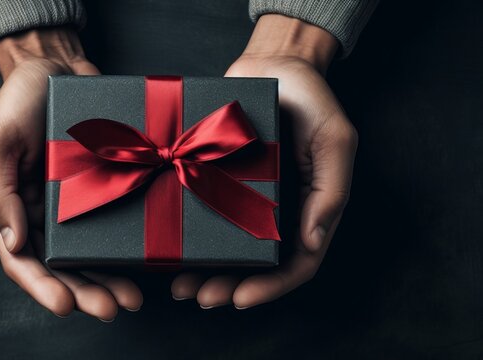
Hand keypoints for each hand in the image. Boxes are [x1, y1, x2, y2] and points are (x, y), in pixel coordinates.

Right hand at [0, 27, 142, 320]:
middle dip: (85, 292)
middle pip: (62, 267)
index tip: (65, 306)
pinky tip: (145, 264)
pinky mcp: (106, 188)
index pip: (22, 260)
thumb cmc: (20, 98)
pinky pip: (115, 225)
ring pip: (91, 255)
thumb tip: (14, 241)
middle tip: (111, 308)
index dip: (42, 287)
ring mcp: (76, 204)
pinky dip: (127, 249)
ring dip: (108, 280)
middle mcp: (45, 213)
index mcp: (13, 207)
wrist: (58, 67)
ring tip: (131, 298)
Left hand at [171, 15, 357, 308]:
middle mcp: (274, 210)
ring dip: (203, 271)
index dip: (270, 286)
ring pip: (223, 247)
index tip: (241, 298)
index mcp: (307, 208)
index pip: (295, 263)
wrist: (273, 63)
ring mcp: (242, 196)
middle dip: (228, 286)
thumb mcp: (335, 141)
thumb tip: (313, 242)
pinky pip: (200, 213)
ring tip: (179, 286)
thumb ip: (331, 190)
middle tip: (200, 296)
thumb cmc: (312, 99)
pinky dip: (186, 236)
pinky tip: (167, 249)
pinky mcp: (214, 178)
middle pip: (253, 264)